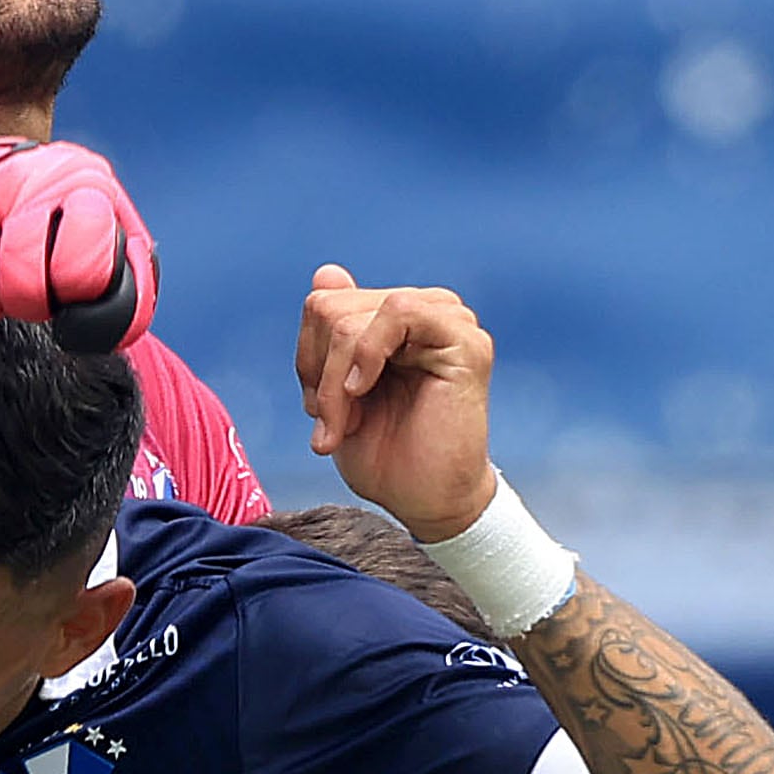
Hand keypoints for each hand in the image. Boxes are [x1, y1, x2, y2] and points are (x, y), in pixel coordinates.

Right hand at [0, 136, 156, 338]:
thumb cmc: (40, 210)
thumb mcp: (95, 218)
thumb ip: (124, 265)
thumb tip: (122, 322)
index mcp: (78, 183)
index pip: (84, 264)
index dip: (76, 290)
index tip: (69, 287)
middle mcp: (22, 181)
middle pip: (25, 286)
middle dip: (26, 304)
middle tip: (25, 292)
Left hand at [296, 266, 496, 539]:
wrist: (424, 502)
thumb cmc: (385, 455)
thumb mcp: (337, 391)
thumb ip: (334, 333)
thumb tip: (326, 271)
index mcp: (396, 319)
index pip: (324, 303)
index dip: (307, 358)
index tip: (319, 410)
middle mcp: (427, 310)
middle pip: (331, 308)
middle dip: (318, 374)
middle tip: (333, 425)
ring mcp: (450, 321)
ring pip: (353, 316)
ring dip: (335, 379)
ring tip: (347, 423)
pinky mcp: (466, 341)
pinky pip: (399, 311)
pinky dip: (365, 355)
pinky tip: (363, 392)